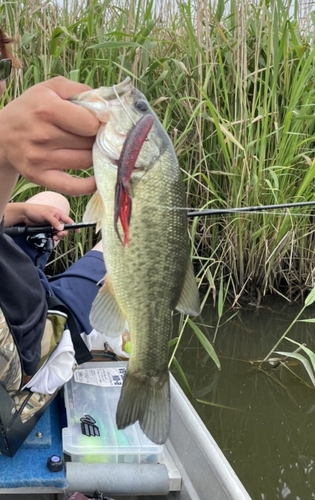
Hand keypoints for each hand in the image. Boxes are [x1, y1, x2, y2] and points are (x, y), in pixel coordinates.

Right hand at [0, 77, 98, 195]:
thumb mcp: (51, 88)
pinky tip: (96, 179)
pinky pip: (72, 187)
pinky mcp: (39, 177)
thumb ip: (79, 90)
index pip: (91, 124)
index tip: (96, 122)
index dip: (98, 123)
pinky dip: (89, 186)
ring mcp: (40, 158)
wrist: (2, 134)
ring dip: (92, 156)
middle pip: (89, 143)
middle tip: (91, 136)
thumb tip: (107, 104)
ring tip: (87, 148)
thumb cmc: (32, 108)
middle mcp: (43, 135)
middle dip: (96, 139)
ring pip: (86, 162)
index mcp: (47, 109)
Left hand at [22, 203, 76, 240]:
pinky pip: (53, 234)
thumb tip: (61, 228)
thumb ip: (54, 221)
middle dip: (63, 233)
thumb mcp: (46, 215)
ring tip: (53, 237)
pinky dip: (53, 237)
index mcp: (58, 213)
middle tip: (58, 235)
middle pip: (64, 228)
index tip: (77, 231)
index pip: (68, 220)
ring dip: (58, 236)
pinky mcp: (47, 228)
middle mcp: (56, 219)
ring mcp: (51, 224)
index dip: (73, 225)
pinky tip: (51, 237)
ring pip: (59, 232)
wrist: (24, 214)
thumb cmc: (35, 210)